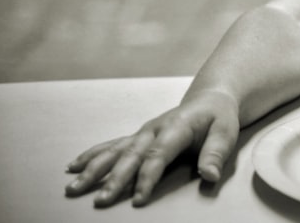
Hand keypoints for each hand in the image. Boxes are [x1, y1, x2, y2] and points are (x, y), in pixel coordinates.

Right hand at [65, 89, 239, 206]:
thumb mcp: (226, 131)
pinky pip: (112, 146)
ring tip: (74, 187)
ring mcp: (143, 132)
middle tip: (101, 200)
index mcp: (176, 127)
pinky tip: (74, 166)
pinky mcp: (137, 137)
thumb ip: (216, 153)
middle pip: (131, 155)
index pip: (158, 154)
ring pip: (115, 151)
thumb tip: (209, 175)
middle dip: (114, 179)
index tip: (138, 199)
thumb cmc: (218, 117)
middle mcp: (154, 129)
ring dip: (94, 169)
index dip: (147, 177)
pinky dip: (92, 155)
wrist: (210, 99)